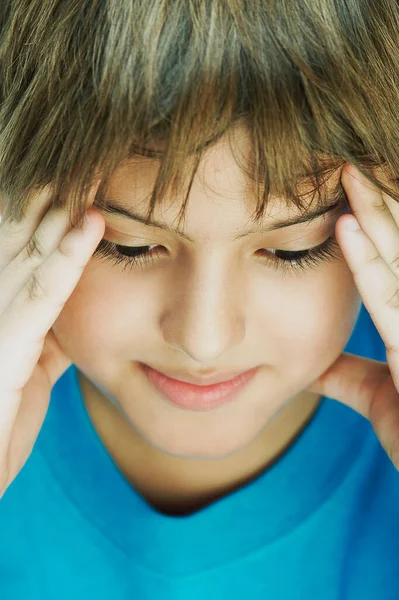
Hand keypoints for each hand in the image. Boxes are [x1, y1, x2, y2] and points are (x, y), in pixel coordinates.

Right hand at [0, 185, 104, 497]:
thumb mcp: (32, 366)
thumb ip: (52, 333)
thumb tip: (75, 305)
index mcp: (2, 302)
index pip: (29, 241)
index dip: (55, 202)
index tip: (90, 164)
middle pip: (26, 229)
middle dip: (56, 187)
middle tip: (90, 143)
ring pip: (32, 246)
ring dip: (62, 204)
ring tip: (91, 161)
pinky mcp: (7, 341)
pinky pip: (44, 291)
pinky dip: (68, 254)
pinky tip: (90, 221)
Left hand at [306, 164, 398, 469]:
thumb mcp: (384, 401)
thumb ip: (352, 378)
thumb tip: (315, 366)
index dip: (380, 222)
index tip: (350, 187)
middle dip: (382, 203)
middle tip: (349, 159)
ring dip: (377, 215)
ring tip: (348, 173)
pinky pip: (394, 301)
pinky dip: (371, 263)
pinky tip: (346, 228)